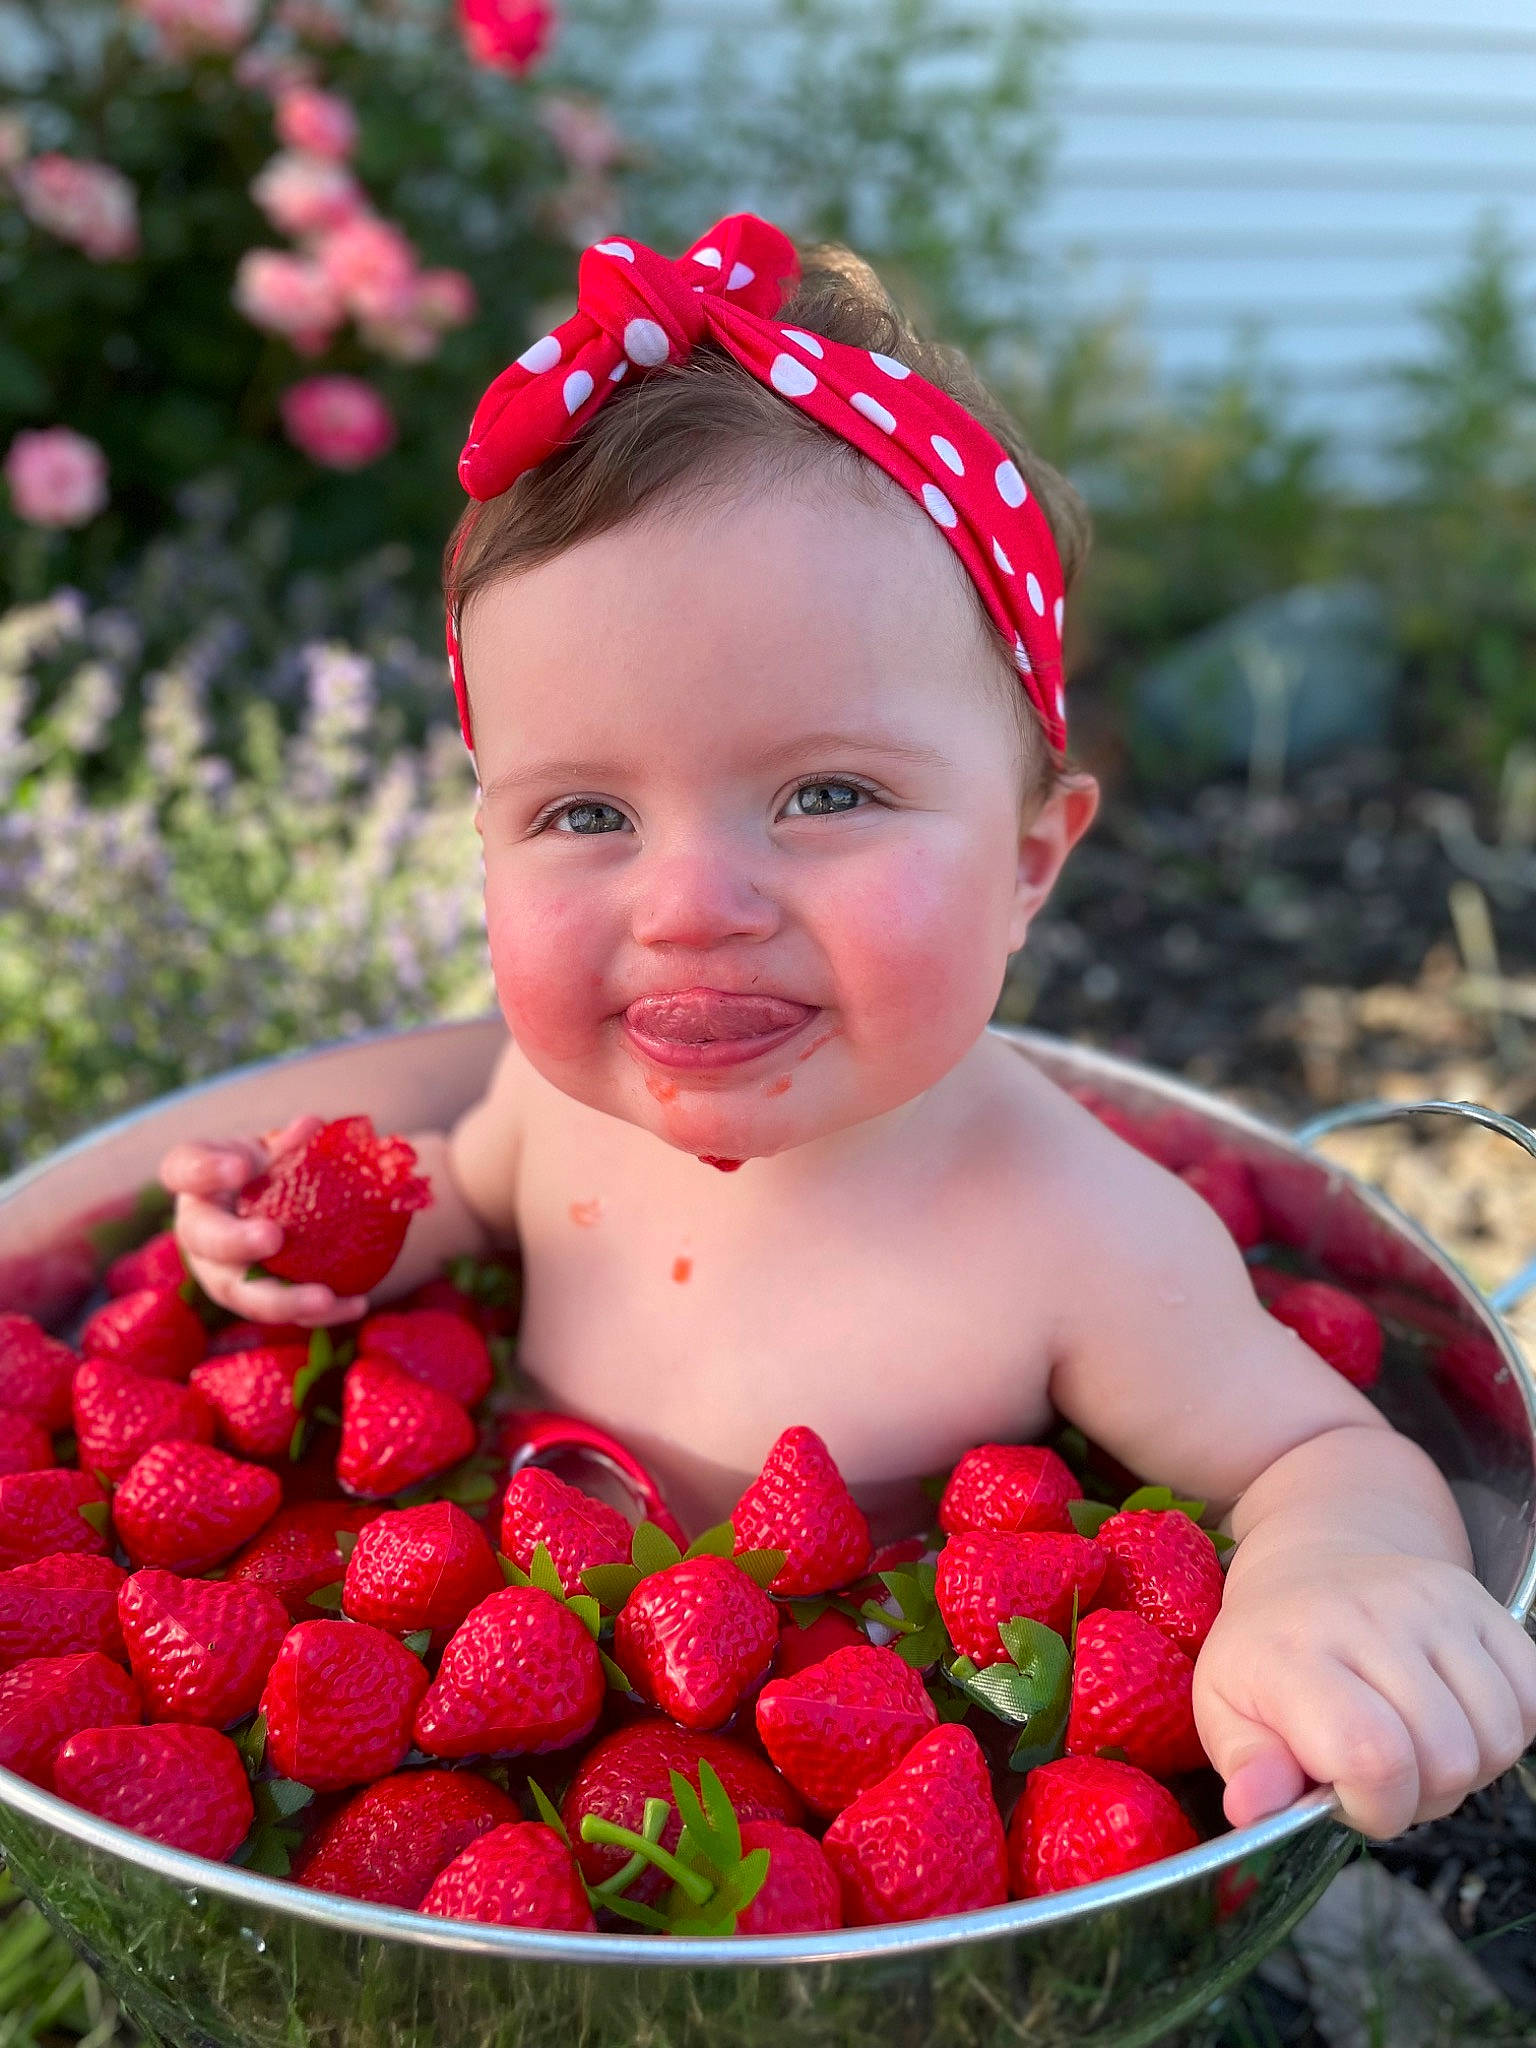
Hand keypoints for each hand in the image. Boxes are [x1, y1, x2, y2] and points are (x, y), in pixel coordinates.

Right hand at [159, 1114, 370, 1328]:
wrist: (272, 1209)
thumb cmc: (268, 1172)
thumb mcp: (273, 1151)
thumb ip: (289, 1142)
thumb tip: (312, 1126)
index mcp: (198, 1184)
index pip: (184, 1169)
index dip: (204, 1170)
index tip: (240, 1166)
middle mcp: (199, 1232)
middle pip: (205, 1241)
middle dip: (236, 1242)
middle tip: (272, 1237)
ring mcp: (222, 1272)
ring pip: (241, 1292)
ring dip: (282, 1298)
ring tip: (324, 1298)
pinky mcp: (254, 1300)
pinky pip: (283, 1311)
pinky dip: (321, 1312)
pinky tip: (356, 1304)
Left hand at [1192, 1549, 1535, 1838]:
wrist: (1310, 1566)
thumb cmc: (1268, 1652)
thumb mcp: (1223, 1706)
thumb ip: (1244, 1764)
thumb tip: (1253, 1809)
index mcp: (1293, 1650)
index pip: (1373, 1756)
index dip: (1375, 1807)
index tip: (1347, 1798)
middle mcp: (1366, 1617)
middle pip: (1447, 1758)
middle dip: (1419, 1796)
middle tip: (1379, 1772)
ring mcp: (1430, 1602)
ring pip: (1497, 1737)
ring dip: (1465, 1768)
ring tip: (1414, 1745)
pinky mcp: (1477, 1600)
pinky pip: (1532, 1699)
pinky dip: (1507, 1730)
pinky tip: (1454, 1718)